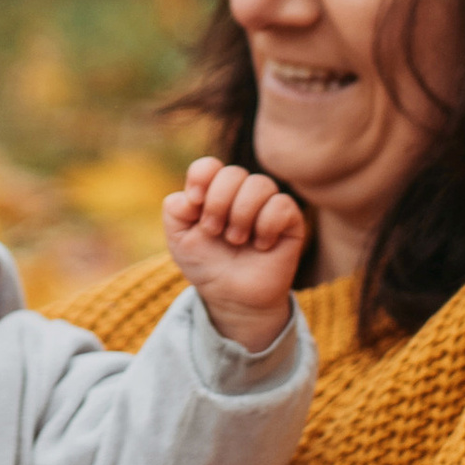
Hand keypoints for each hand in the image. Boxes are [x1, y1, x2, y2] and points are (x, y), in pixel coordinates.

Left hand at [162, 157, 306, 352]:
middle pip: (233, 172)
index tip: (195, 203)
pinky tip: (261, 245)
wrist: (232, 298)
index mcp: (214, 191)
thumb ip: (174, 211)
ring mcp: (267, 204)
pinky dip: (266, 226)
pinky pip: (281, 204)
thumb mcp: (179, 239)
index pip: (209, 165)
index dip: (201, 178)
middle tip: (214, 231)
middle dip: (218, 203)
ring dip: (241, 215)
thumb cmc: (207, 266)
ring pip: (259, 184)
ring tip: (236, 240)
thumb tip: (190, 195)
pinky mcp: (290, 220)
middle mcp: (241, 192)